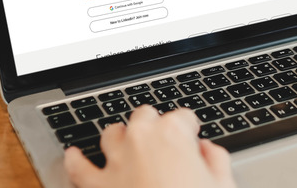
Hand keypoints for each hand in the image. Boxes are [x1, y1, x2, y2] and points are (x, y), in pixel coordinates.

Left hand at [64, 106, 234, 187]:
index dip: (189, 129)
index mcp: (173, 135)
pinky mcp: (97, 186)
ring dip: (120, 136)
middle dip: (154, 126)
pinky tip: (74, 155)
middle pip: (144, 116)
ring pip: (112, 133)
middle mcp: (141, 140)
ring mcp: (116, 161)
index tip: (191, 139)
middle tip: (163, 143)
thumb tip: (207, 151)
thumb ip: (216, 160)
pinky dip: (75, 159)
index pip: (183, 117)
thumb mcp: (223, 185)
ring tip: (127, 145)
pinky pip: (78, 167)